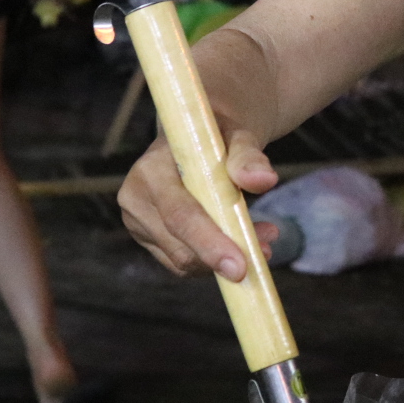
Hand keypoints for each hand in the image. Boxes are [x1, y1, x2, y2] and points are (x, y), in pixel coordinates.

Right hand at [118, 129, 279, 278]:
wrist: (195, 141)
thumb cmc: (216, 137)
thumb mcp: (236, 136)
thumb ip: (248, 157)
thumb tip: (265, 180)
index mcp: (150, 170)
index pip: (179, 215)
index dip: (209, 242)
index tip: (240, 266)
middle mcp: (135, 200)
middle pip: (179, 247)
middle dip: (224, 255)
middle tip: (268, 250)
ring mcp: (138, 224)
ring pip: (184, 260)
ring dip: (225, 258)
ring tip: (264, 238)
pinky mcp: (149, 240)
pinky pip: (184, 263)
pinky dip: (215, 260)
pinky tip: (244, 242)